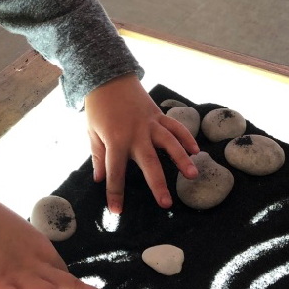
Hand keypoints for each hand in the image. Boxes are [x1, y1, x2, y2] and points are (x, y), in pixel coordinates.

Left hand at [85, 73, 198, 213]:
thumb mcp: (92, 132)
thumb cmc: (98, 108)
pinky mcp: (158, 115)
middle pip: (149, 163)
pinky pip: (175, 127)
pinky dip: (186, 138)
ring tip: (192, 175)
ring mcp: (150, 124)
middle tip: (166, 203)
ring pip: (169, 143)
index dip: (115, 193)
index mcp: (115, 140)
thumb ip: (98, 156)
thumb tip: (99, 179)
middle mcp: (135, 134)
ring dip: (181, 159)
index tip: (117, 211)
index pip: (115, 172)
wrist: (108, 78)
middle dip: (158, 184)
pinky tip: (196, 151)